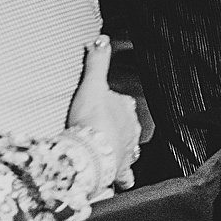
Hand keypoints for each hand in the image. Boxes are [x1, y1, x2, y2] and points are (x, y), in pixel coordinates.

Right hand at [67, 37, 140, 187]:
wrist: (89, 152)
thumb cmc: (90, 119)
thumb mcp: (92, 86)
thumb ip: (97, 62)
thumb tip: (101, 39)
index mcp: (127, 110)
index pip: (124, 103)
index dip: (115, 104)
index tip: (106, 104)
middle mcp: (132, 131)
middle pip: (127, 127)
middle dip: (119, 129)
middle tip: (105, 130)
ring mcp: (126, 151)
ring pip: (129, 150)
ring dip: (122, 151)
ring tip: (114, 152)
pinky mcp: (118, 170)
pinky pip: (125, 176)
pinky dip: (124, 178)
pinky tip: (124, 181)